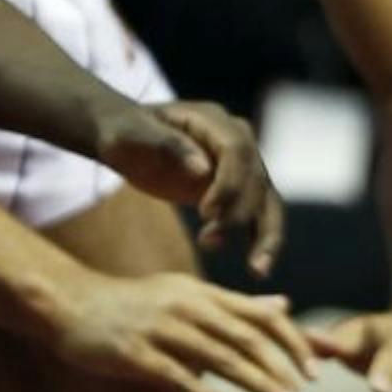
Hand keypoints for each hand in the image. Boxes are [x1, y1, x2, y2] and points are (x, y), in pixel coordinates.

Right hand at [49, 267, 316, 391]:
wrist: (70, 303)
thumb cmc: (132, 303)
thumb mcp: (186, 294)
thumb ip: (235, 305)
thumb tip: (284, 305)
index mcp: (202, 293)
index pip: (261, 314)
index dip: (293, 341)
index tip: (317, 371)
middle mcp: (187, 307)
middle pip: (248, 339)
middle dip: (284, 373)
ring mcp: (162, 329)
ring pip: (222, 359)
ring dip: (261, 388)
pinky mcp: (137, 353)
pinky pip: (180, 378)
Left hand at [97, 102, 285, 275]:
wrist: (125, 138)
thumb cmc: (125, 131)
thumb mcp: (133, 133)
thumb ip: (167, 145)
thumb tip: (203, 169)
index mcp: (213, 120)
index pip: (236, 151)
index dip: (228, 183)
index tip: (205, 213)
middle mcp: (237, 140)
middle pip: (255, 179)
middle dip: (237, 214)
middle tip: (208, 242)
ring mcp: (242, 166)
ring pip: (267, 201)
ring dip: (266, 236)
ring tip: (258, 271)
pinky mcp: (237, 191)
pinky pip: (258, 216)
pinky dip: (260, 242)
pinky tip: (259, 271)